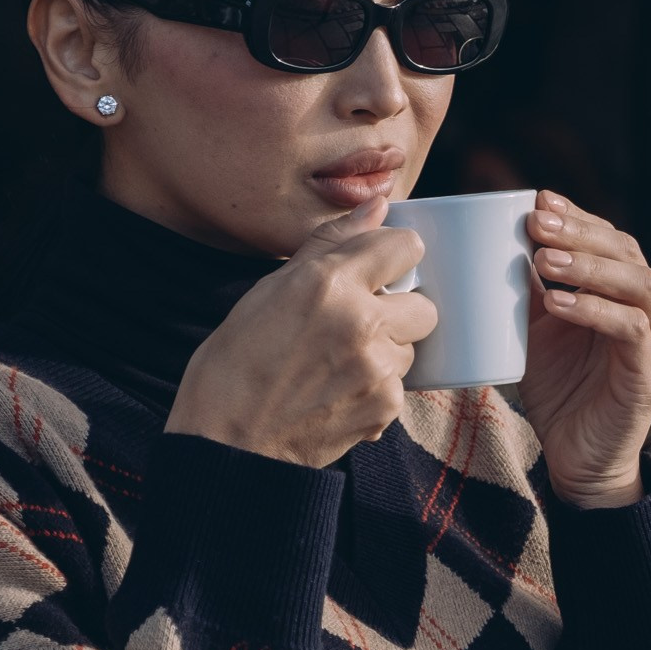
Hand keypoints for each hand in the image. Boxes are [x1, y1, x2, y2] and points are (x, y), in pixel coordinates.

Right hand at [166, 200, 436, 465]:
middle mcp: (360, 320)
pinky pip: (398, 385)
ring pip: (410, 348)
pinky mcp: (384, 407)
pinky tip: (335, 394)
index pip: (404, 246)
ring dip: (385, 352)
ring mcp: (376, 367)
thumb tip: (376, 206)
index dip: (393, 257)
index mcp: (327, 282)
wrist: (227, 444)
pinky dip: (375, 389)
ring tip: (336, 364)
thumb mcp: (269, 290)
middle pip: (423, 305)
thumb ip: (329, 245)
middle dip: (397, 312)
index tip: (379, 269)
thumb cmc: (235, 364)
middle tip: (356, 326)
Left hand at [519, 190, 650, 507]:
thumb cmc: (559, 394)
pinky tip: (559, 303)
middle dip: (581, 233)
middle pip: (628, 253)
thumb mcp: (536, 333)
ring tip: (545, 259)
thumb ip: (529, 293)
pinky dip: (595, 310)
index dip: (579, 216)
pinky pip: (631, 329)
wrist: (578, 462)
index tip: (538, 200)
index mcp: (625, 295)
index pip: (611, 241)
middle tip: (538, 222)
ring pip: (638, 284)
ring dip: (589, 266)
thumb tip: (492, 243)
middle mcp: (650, 312)